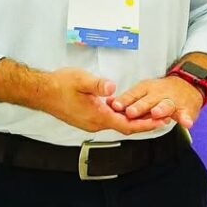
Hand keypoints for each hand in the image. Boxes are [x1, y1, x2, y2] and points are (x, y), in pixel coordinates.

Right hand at [48, 67, 168, 134]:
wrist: (41, 92)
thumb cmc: (60, 85)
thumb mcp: (81, 80)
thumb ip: (98, 85)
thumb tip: (112, 87)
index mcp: (97, 117)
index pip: (127, 125)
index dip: (146, 124)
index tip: (162, 122)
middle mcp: (95, 123)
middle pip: (126, 126)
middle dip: (145, 122)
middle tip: (164, 116)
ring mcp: (90, 122)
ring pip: (118, 123)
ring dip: (135, 119)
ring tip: (153, 113)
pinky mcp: (87, 117)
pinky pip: (109, 119)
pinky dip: (123, 116)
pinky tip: (130, 109)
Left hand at [111, 75, 204, 128]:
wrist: (188, 84)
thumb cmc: (161, 92)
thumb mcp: (143, 91)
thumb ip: (127, 99)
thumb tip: (109, 103)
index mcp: (147, 89)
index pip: (133, 95)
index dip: (124, 101)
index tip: (114, 105)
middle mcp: (159, 94)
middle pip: (148, 101)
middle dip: (140, 107)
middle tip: (131, 112)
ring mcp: (173, 101)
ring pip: (166, 105)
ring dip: (161, 109)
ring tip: (157, 113)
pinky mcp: (185, 109)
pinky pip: (186, 114)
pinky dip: (186, 118)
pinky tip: (186, 123)